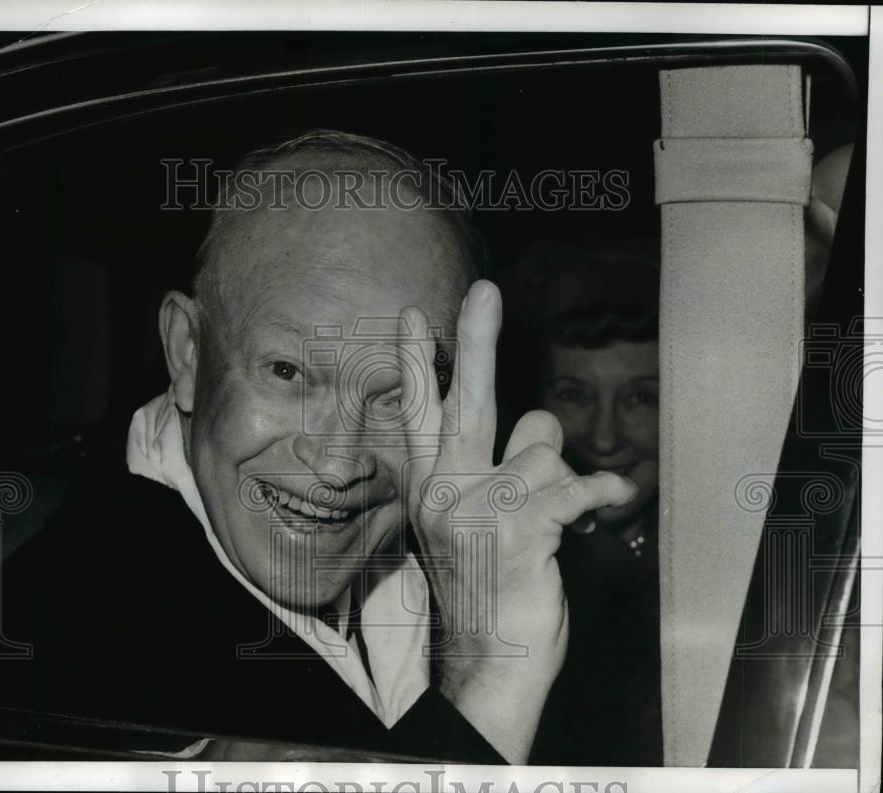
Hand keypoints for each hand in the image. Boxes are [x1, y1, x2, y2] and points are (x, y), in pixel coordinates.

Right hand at [397, 280, 636, 761]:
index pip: (418, 415)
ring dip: (561, 474)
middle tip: (482, 292)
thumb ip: (491, 471)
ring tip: (558, 512)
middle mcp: (446, 494)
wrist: (490, 662)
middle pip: (465, 405)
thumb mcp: (467, 528)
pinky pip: (575, 485)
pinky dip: (601, 494)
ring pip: (542, 447)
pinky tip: (609, 504)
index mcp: (430, 490)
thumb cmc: (487, 590)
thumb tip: (540, 427)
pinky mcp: (520, 530)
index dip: (419, 363)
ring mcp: (480, 512)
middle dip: (476, 342)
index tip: (412, 316)